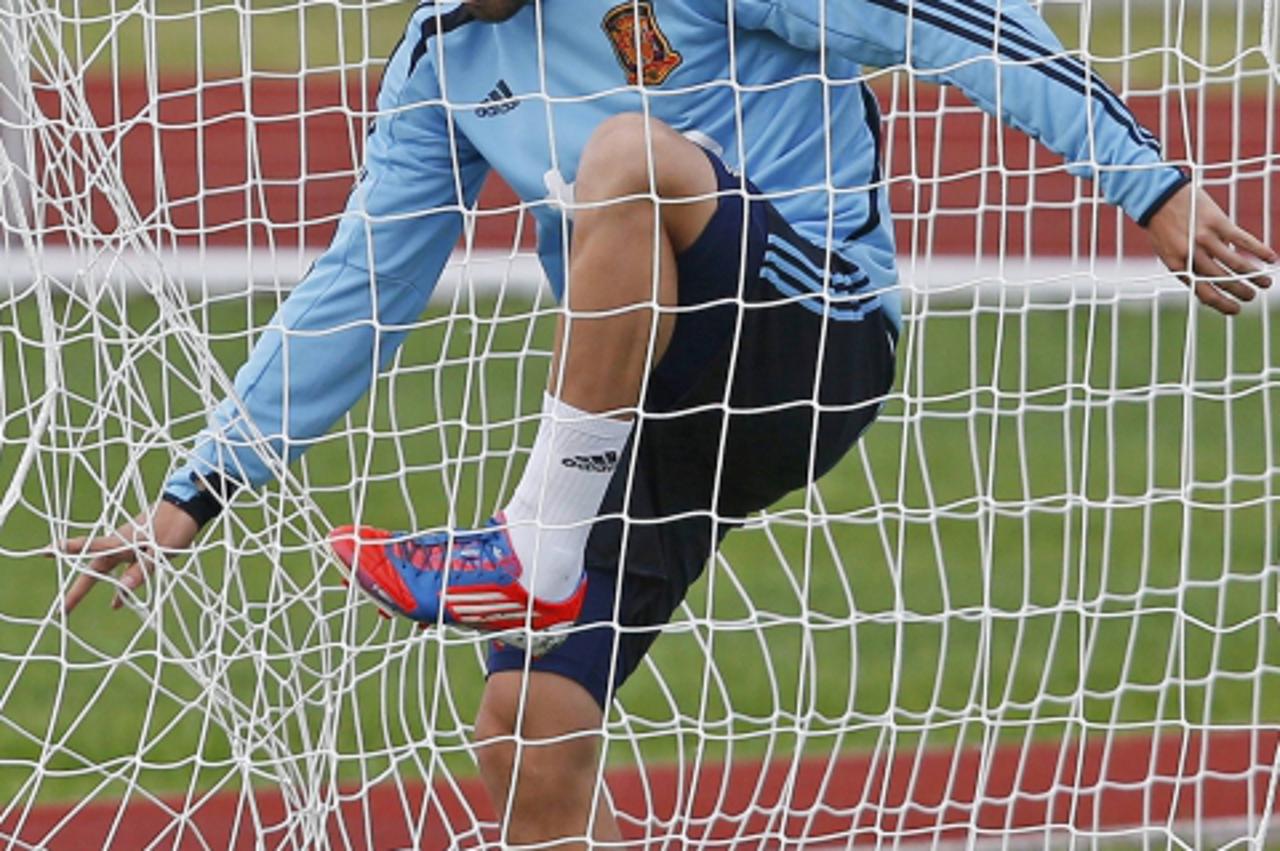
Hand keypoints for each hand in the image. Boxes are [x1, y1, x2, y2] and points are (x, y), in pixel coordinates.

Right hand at [58, 500, 198, 612]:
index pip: (90, 548)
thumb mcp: (160, 552)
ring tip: (74, 603)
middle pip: (93, 570)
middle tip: (61, 609)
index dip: (69, 550)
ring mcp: (128, 547)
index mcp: (121, 543)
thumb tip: (121, 591)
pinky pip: (123, 571)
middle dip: (78, 590)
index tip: (46, 551)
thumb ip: (140, 570)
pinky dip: (118, 586)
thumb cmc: (174, 527)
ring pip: (104, 571)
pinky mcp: (139, 550)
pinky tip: (117, 603)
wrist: (188, 507)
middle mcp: (120, 545)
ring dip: (92, 586)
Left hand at [1145, 184, 1277, 314]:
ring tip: (1266, 283)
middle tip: (1252, 297)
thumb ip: (1188, 265)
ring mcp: (1206, 238)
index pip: (1202, 292)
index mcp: (1177, 265)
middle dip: (1241, 292)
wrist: (1158, 196)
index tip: (1235, 310)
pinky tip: (1271, 258)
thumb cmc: (1162, 226)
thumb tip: (1213, 278)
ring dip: (1254, 276)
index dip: (1221, 304)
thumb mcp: (1167, 251)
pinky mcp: (1218, 223)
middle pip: (1222, 280)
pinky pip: (1243, 240)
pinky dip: (1260, 250)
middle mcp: (1192, 254)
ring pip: (1236, 264)